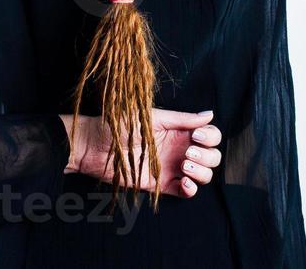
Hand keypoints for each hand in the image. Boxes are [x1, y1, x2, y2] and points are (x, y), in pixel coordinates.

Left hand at [61, 109, 222, 197]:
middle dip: (207, 156)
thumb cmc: (118, 125)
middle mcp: (179, 149)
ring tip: (184, 166)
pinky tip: (184, 182)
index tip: (196, 136)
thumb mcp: (152, 117)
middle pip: (212, 156)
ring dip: (201, 172)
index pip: (210, 135)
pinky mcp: (162, 185)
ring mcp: (172, 168)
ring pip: (204, 175)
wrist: (94, 146)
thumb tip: (209, 114)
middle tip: (187, 152)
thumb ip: (181, 119)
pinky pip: (187, 192)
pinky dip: (192, 189)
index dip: (210, 137)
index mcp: (178, 131)